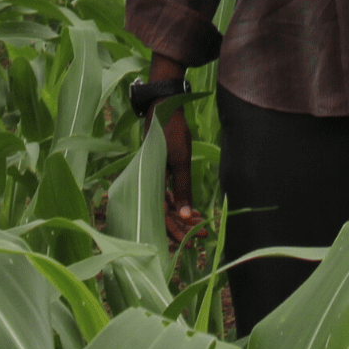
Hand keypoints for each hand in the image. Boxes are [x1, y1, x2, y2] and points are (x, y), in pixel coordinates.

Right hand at [160, 102, 198, 235]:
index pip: (162, 217)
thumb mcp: (180, 161)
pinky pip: (167, 194)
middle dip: (183, 227)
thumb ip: (182, 188)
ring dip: (183, 216)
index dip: (176, 231)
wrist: (163, 108)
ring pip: (166, 206)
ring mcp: (152, 178)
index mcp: (149, 183)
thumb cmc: (171, 132)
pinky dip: (179, 202)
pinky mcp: (158, 172)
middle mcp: (148, 184)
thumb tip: (184, 216)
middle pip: (164, 215)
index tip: (192, 240)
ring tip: (200, 224)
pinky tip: (191, 210)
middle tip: (201, 236)